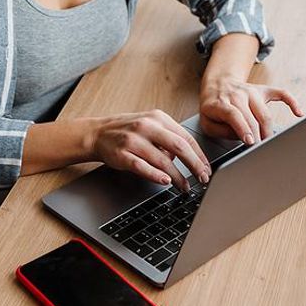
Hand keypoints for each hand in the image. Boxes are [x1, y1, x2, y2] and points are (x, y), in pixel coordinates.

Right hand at [90, 110, 210, 191]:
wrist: (97, 133)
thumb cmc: (128, 131)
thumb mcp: (151, 126)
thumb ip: (170, 138)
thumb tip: (190, 158)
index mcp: (159, 118)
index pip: (186, 137)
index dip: (199, 155)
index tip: (207, 169)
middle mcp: (148, 126)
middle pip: (179, 147)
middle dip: (194, 165)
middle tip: (203, 179)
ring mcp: (134, 140)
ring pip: (162, 160)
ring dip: (178, 176)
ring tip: (185, 187)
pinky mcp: (122, 154)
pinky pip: (142, 167)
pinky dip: (155, 175)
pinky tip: (166, 182)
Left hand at [198, 77, 303, 144]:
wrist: (218, 85)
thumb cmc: (214, 107)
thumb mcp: (207, 122)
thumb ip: (220, 131)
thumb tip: (240, 136)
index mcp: (222, 102)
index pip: (235, 115)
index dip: (243, 129)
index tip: (251, 142)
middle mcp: (239, 95)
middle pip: (253, 117)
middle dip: (259, 135)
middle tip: (261, 150)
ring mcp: (252, 92)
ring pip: (265, 112)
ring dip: (269, 129)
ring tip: (269, 142)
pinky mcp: (263, 90)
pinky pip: (281, 93)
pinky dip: (292, 102)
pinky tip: (298, 112)